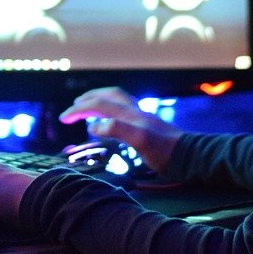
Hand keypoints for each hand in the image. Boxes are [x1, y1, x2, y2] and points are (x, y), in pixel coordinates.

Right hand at [58, 86, 183, 173]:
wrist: (189, 156)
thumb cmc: (165, 152)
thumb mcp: (140, 141)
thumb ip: (117, 129)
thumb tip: (94, 125)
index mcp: (130, 114)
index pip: (99, 105)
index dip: (79, 109)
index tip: (63, 118)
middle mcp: (135, 111)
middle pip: (106, 97)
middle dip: (85, 100)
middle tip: (70, 110)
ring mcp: (142, 116)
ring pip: (115, 100)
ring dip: (97, 101)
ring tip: (85, 107)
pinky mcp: (147, 124)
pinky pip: (123, 109)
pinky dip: (109, 110)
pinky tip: (109, 120)